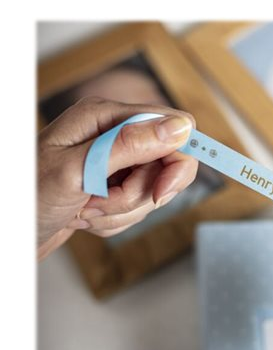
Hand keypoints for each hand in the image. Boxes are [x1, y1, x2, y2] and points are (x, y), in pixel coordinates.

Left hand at [37, 97, 197, 259]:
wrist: (6, 233)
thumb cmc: (26, 196)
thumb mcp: (78, 170)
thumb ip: (130, 145)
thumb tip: (180, 128)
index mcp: (106, 116)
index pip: (174, 127)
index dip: (176, 161)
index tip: (160, 192)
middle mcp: (114, 134)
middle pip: (166, 164)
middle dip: (140, 193)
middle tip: (103, 200)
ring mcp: (114, 161)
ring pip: (152, 191)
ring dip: (120, 210)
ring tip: (85, 209)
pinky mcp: (112, 185)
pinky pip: (137, 208)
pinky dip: (114, 220)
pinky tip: (85, 216)